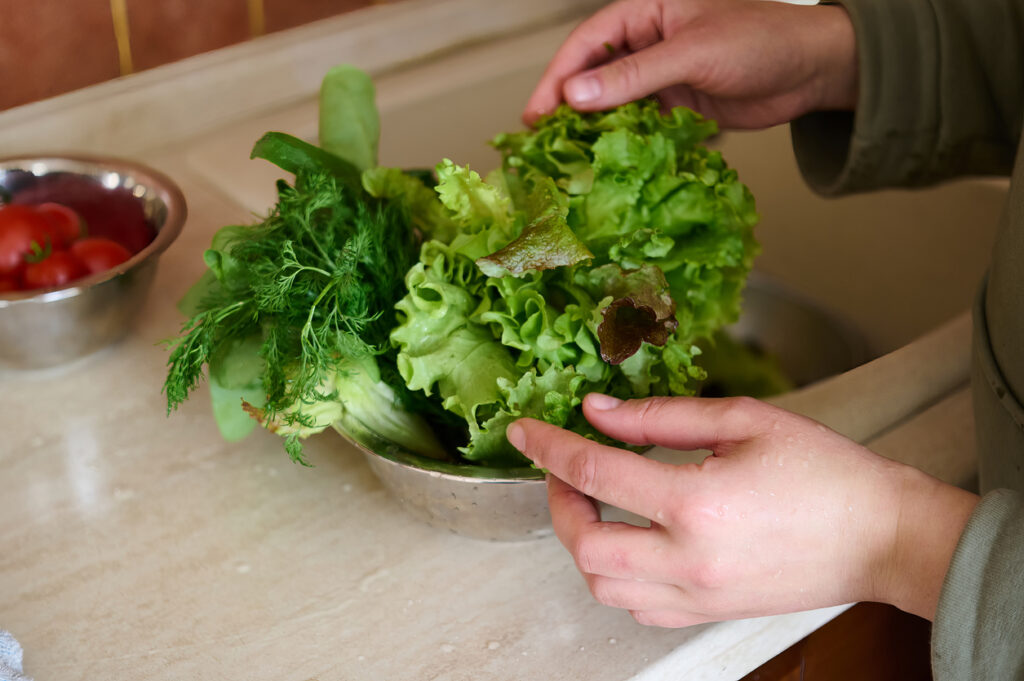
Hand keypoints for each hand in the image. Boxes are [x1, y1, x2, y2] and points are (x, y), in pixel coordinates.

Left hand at [506, 394, 977, 625]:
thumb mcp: (743, 420)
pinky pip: (638, 608)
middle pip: (584, 547)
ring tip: (594, 504)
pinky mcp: (709, 612)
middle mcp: (690, 560)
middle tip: (566, 469)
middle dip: (558, 503)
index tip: (524, 430)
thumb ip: (660, 417)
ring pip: (603, 587)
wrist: (883, 535)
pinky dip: (616, 577)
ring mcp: (698, 595)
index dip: (548, 447)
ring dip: (582, 543)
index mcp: (697, 504)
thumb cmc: (827, 473)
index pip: (595, 473)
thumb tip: (599, 412)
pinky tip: (629, 542)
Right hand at [523, 0, 857, 128]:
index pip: (586, 43)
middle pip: (592, 74)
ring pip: (612, 101)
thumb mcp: (692, 53)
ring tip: (567, 158)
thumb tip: (576, 96)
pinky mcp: (675, 104)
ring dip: (592, 128)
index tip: (536, 114)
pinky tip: (607, 160)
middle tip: (542, 143)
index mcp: (646, 11)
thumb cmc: (761, 41)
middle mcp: (647, 40)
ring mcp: (660, 74)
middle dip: (566, 106)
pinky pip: (638, 123)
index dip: (557, 78)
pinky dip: (622, 140)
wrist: (812, 70)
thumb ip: (633, 75)